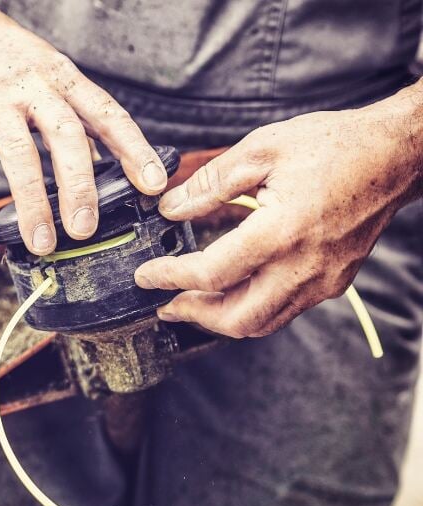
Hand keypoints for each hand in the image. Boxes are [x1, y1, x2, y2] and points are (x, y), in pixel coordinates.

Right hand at [0, 0, 167, 257]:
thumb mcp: (39, 68)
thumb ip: (65, 112)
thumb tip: (97, 160)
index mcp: (58, 76)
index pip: (105, 112)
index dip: (134, 149)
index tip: (155, 185)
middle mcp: (30, 86)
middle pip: (66, 136)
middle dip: (80, 187)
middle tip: (86, 230)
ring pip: (19, 155)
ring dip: (33, 204)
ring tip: (43, 244)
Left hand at [134, 82, 422, 337]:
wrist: (396, 154)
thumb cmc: (333, 145)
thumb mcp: (261, 150)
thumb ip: (209, 184)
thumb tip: (170, 208)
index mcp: (282, 231)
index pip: (212, 274)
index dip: (170, 278)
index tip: (145, 277)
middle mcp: (304, 267)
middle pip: (237, 319)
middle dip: (193, 316)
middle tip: (164, 304)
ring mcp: (323, 281)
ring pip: (262, 323)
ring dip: (221, 319)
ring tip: (191, 302)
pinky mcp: (334, 283)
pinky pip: (284, 311)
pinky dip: (250, 309)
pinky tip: (232, 289)